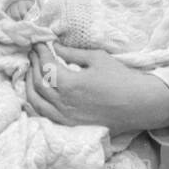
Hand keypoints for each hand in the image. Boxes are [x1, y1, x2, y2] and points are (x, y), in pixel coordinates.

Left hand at [25, 44, 168, 135]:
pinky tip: (35, 94)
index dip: (39, 52)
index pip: (45, 66)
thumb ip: (71, 53)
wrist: (140, 105)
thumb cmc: (121, 79)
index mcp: (69, 84)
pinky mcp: (70, 126)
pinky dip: (35, 103)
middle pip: (37, 83)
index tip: (38, 42)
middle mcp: (63, 103)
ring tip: (31, 71)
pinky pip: (44, 115)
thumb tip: (54, 46)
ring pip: (35, 101)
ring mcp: (65, 118)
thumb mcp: (97, 58)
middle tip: (34, 53)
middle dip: (32, 65)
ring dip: (29, 84)